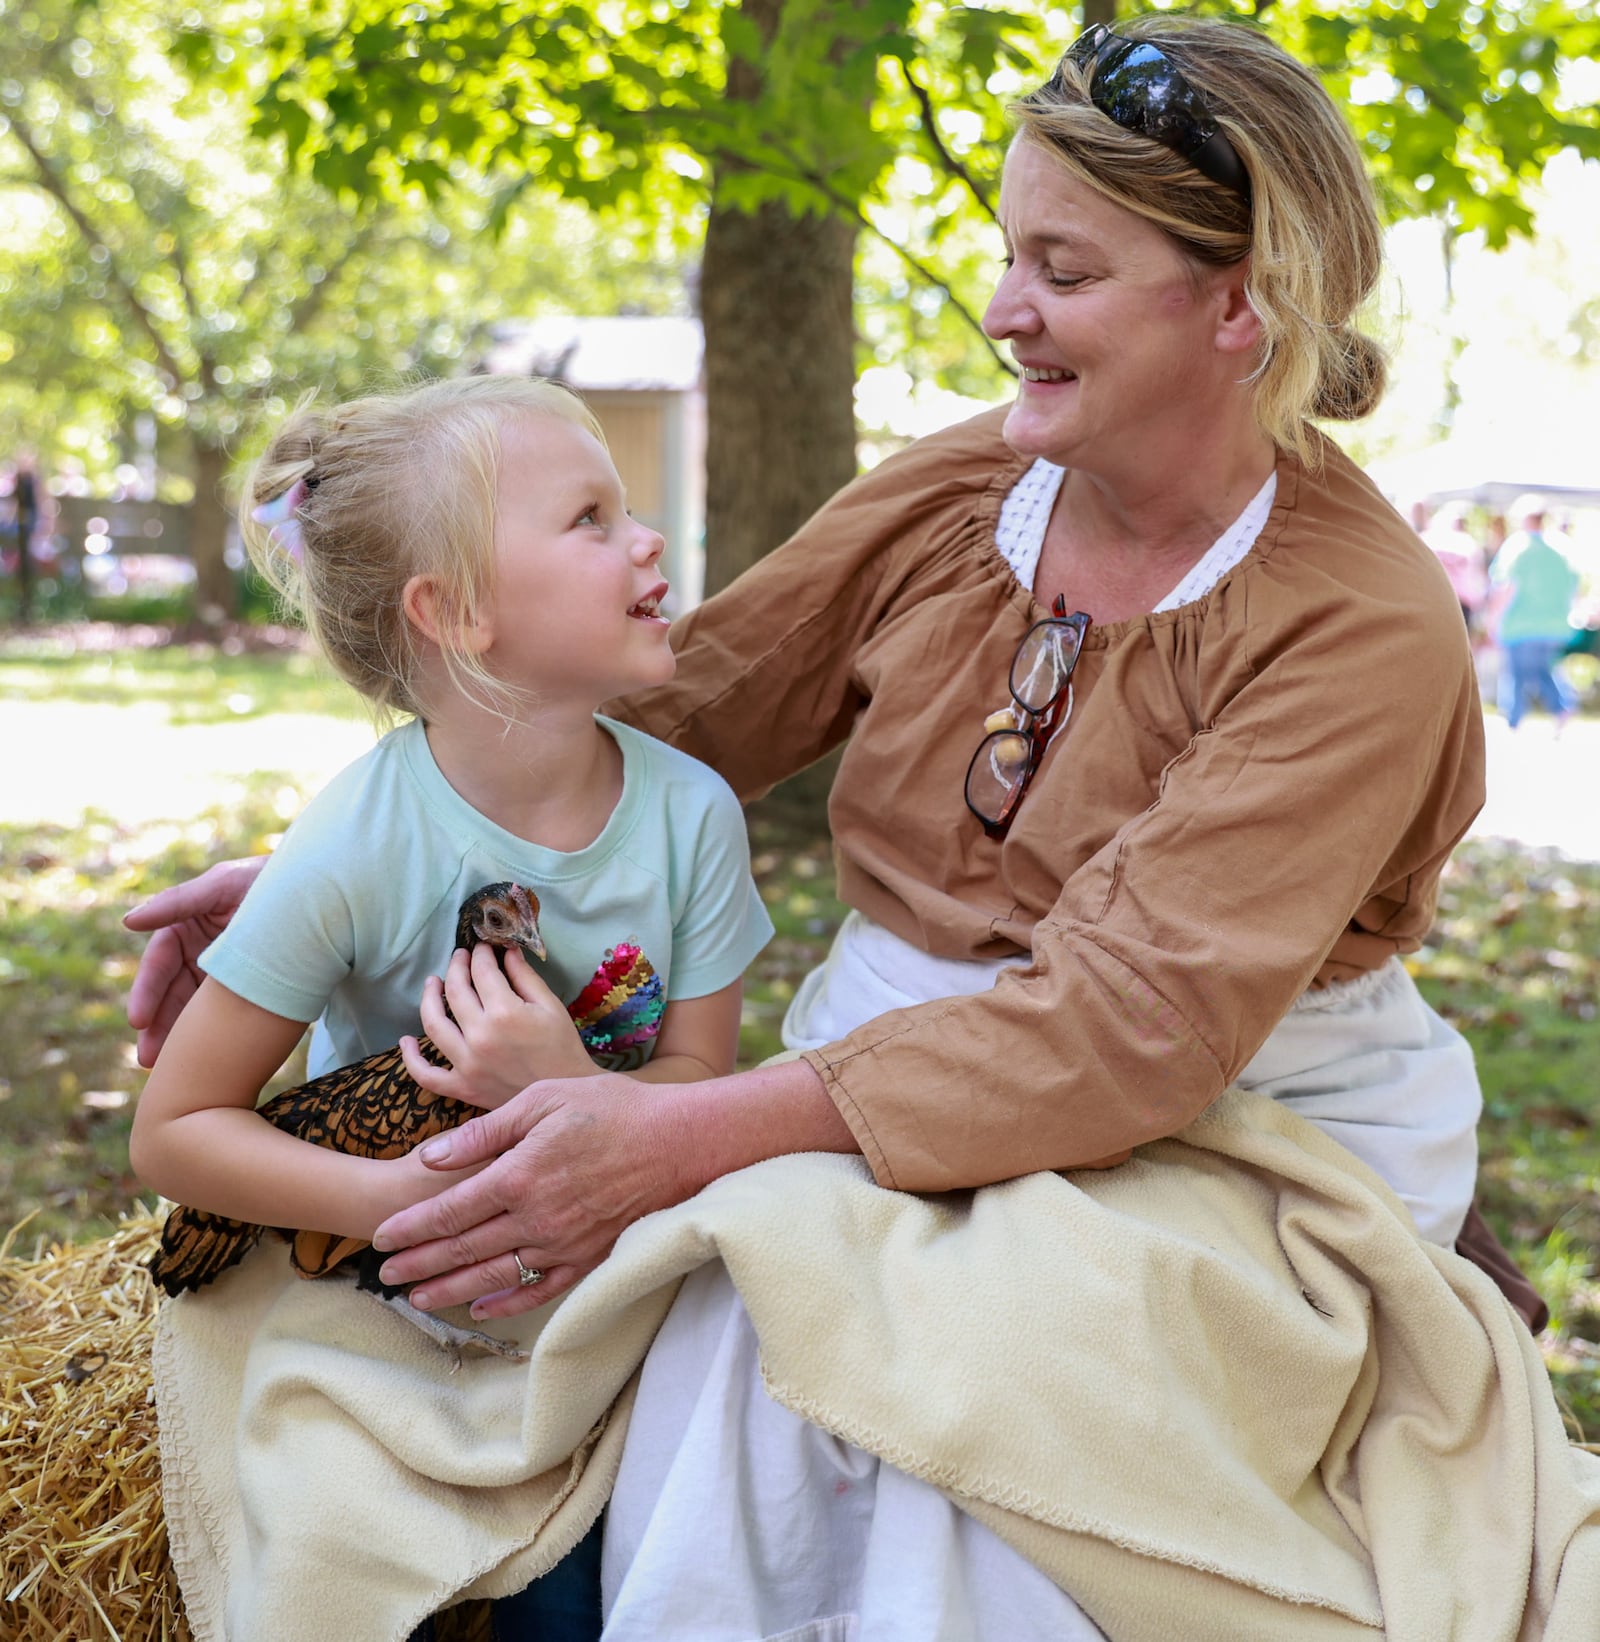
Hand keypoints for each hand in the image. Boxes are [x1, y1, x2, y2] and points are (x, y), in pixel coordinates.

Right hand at [125, 857, 267, 1066]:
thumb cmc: (270, 880)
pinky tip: (203, 1057)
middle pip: (171, 993)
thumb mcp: (225, 884)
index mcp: (186, 925)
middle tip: (148, 1058)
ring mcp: (221, 971)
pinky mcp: (245, 987)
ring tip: (166, 1068)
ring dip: (179, 1036)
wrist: (324, 892)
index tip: (138, 1021)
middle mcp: (199, 950)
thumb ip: (179, 901)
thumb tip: (129, 921)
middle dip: (158, 1025)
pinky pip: (223, 1013)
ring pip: (194, 1008)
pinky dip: (210, 1033)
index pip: (159, 963)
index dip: (147, 992)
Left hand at [371, 1074, 706, 1317]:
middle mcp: (536, 1218)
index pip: (449, 1211)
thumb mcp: (542, 1099)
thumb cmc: (612, 1109)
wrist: (680, 1142)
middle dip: (418, 1264)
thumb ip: (484, 1133)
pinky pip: (540, 1290)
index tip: (379, 1238)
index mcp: (519, 1176)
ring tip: (415, 1298)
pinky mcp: (589, 1258)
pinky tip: (481, 1309)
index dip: (410, 1228)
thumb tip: (430, 1158)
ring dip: (450, 1289)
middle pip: (463, 1250)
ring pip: (494, 1277)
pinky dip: (507, 1303)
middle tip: (382, 1275)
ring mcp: (564, 1244)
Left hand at [399, 945, 594, 1108]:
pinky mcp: (463, 1087)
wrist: (565, 1096)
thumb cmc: (563, 1048)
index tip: (483, 948)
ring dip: (428, 998)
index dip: (481, 954)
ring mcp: (468, 1064)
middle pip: (455, 991)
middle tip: (460, 956)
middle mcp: (481, 1036)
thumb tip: (506, 951)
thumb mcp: (551, 1006)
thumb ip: (526, 977)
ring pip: (433, 1024)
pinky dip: (411, 1059)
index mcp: (506, 1013)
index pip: (482, 972)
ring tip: (432, 982)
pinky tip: (405, 1041)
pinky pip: (427, 1075)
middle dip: (457, 966)